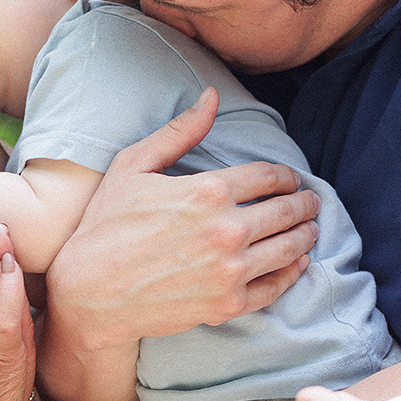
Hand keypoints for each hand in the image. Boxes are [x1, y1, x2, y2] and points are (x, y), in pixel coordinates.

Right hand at [45, 87, 320, 350]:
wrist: (88, 293)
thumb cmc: (105, 225)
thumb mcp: (132, 166)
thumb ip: (179, 132)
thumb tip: (212, 97)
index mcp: (208, 191)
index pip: (268, 176)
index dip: (285, 176)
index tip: (290, 179)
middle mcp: (227, 230)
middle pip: (286, 211)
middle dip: (304, 204)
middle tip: (312, 202)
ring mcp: (230, 270)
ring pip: (289, 248)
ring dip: (306, 235)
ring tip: (310, 230)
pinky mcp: (228, 304)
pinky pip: (275, 286)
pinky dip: (292, 273)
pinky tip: (296, 264)